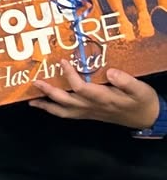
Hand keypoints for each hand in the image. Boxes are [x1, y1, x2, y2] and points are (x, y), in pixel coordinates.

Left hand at [29, 61, 159, 128]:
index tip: (62, 61)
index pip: (81, 88)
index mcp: (104, 99)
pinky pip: (67, 114)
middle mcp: (92, 107)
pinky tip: (45, 105)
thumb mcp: (140, 89)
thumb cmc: (142, 101)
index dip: (70, 75)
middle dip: (49, 92)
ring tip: (31, 100)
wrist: (147, 118)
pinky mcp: (88, 114)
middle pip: (66, 101)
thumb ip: (126, 81)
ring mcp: (89, 112)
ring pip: (63, 111)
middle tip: (35, 82)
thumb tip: (111, 71)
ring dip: (47, 105)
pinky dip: (54, 110)